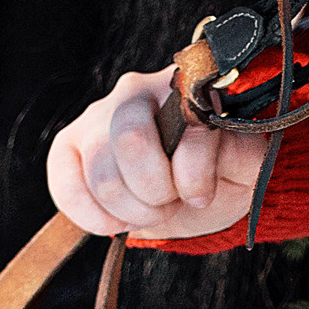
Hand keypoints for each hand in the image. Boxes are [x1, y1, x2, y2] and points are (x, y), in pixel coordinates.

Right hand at [46, 66, 268, 239]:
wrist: (189, 193)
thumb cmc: (217, 172)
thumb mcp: (243, 166)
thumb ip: (242, 152)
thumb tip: (215, 143)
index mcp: (185, 88)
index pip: (184, 132)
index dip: (193, 178)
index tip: (201, 194)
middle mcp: (136, 91)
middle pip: (130, 140)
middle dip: (155, 192)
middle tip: (171, 202)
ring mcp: (98, 116)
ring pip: (102, 175)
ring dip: (131, 211)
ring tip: (149, 209)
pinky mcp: (69, 145)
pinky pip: (65, 186)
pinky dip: (93, 216)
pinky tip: (116, 220)